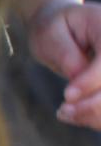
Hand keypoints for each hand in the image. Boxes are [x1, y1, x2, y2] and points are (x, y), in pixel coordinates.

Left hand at [31, 0, 100, 127]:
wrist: (62, 29)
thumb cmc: (54, 28)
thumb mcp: (50, 33)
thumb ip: (66, 54)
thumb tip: (78, 77)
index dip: (92, 81)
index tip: (67, 95)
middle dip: (95, 104)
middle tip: (63, 111)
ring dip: (96, 114)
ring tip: (64, 114)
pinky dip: (98, 117)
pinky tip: (74, 116)